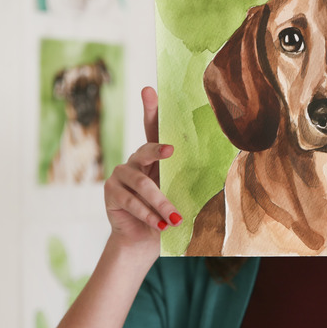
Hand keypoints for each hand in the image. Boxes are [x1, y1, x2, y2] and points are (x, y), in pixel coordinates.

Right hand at [103, 87, 181, 254]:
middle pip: (145, 151)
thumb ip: (183, 180)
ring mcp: (119, 175)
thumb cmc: (166, 212)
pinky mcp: (111, 192)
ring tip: (175, 218)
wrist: (144, 238)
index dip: (149, 108)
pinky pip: (131, 201)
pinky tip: (161, 224)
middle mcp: (134, 161)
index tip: (148, 90)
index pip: (151, 128)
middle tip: (170, 150)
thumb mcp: (178, 193)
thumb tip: (215, 170)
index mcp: (152, 157)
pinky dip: (149, 214)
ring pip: (142, 184)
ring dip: (161, 203)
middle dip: (158, 151)